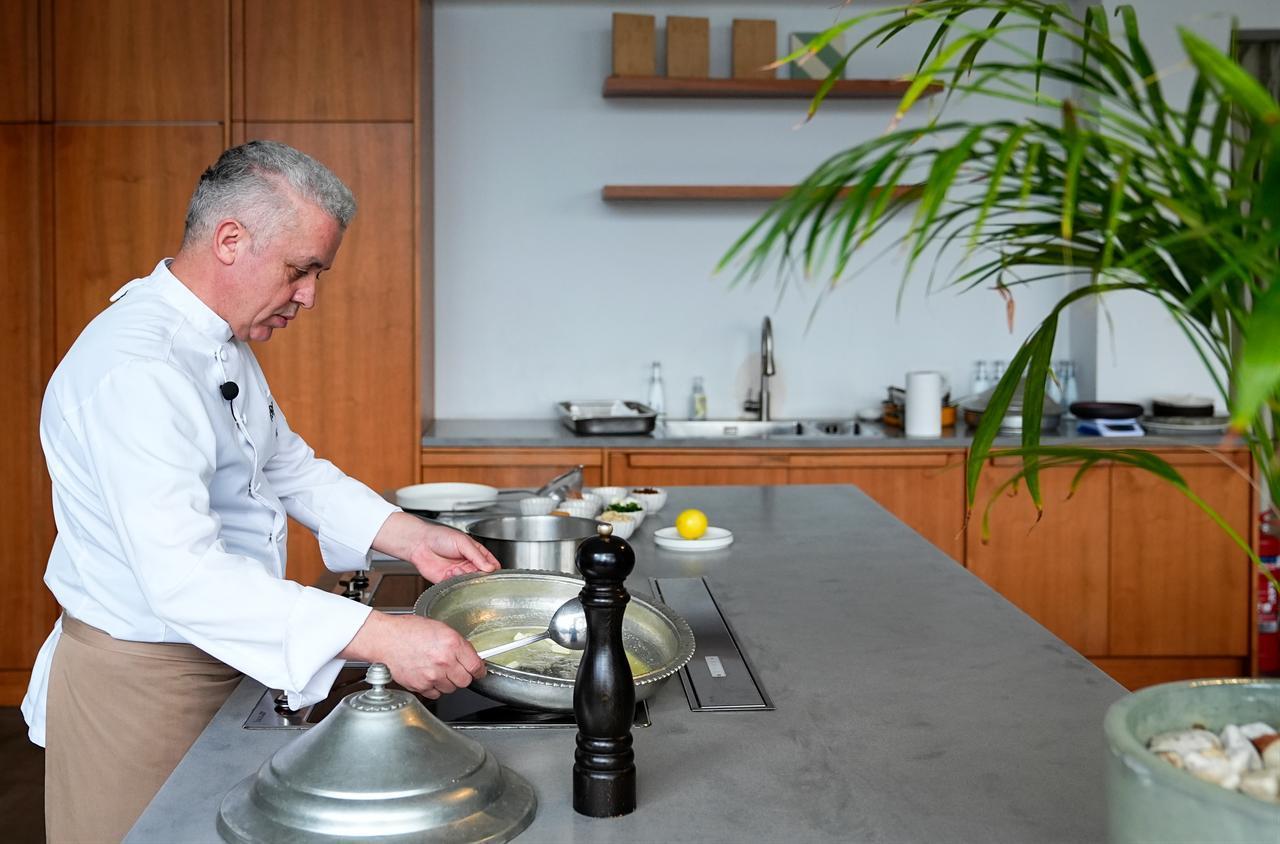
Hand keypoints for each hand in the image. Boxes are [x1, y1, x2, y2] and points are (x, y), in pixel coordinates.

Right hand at [340, 612, 483, 698]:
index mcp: (452, 643)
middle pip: (465, 681)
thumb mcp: (440, 628)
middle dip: (462, 676)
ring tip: (436, 670)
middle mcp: (444, 661)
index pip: (476, 665)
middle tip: (454, 669)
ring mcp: (432, 675)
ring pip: (451, 689)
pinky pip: (435, 694)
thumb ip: (457, 643)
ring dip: (447, 682)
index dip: (479, 670)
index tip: (478, 671)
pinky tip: (427, 676)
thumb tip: (468, 655)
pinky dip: (433, 688)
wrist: (385, 639)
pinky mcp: (420, 686)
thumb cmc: (408, 630)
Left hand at [372, 511, 500, 582]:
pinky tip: (450, 572)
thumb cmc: (439, 537)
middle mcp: (468, 564)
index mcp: (475, 553)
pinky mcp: (447, 581)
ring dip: (465, 577)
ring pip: (469, 582)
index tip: (494, 572)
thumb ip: (477, 555)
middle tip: (474, 572)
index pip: (490, 564)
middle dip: (478, 576)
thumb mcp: (463, 542)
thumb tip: (490, 567)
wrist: (419, 543)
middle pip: (481, 576)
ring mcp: (458, 573)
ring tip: (457, 568)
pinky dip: (454, 581)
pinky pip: (456, 586)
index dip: (493, 569)